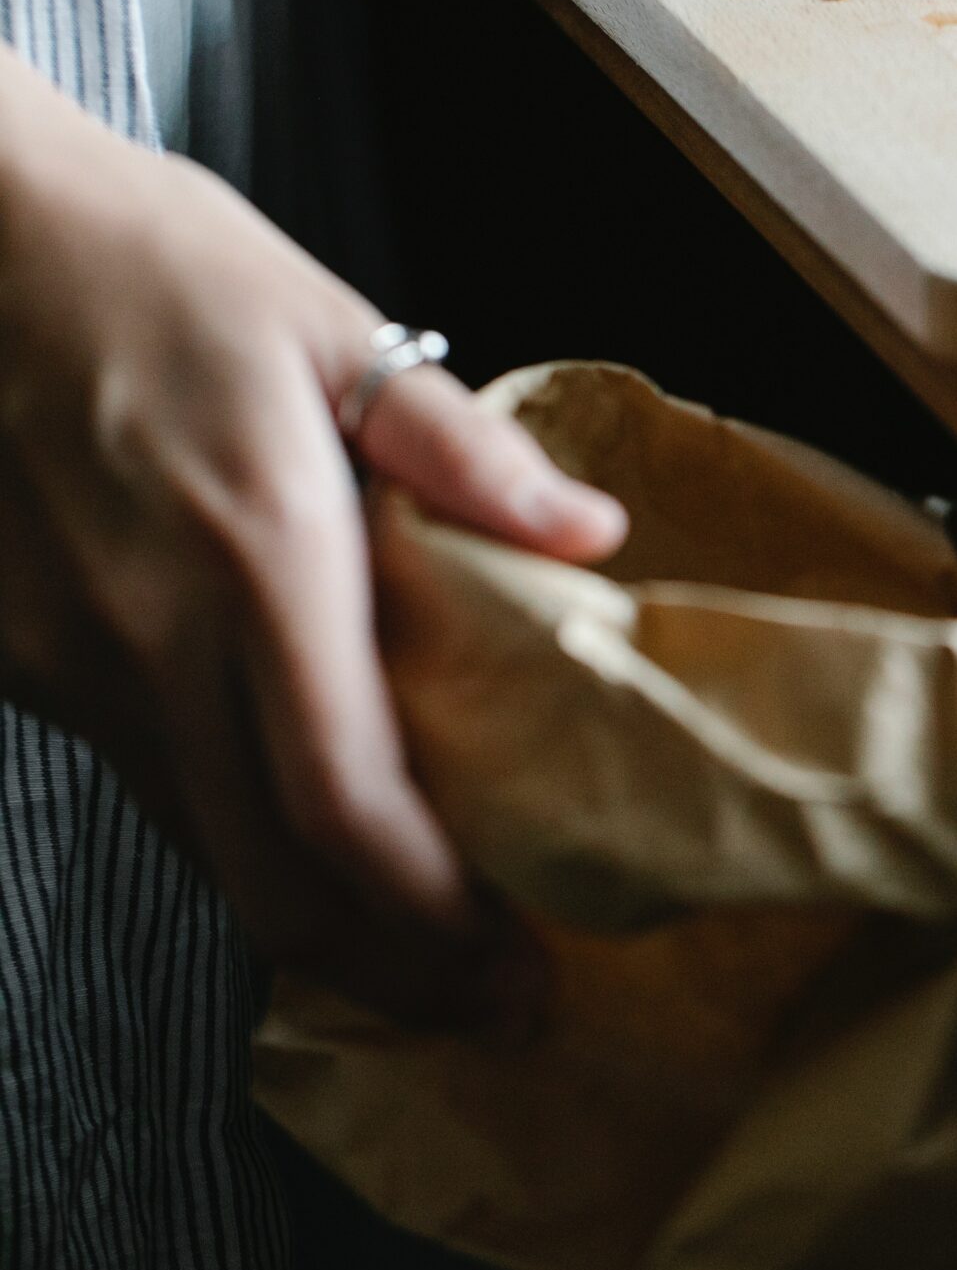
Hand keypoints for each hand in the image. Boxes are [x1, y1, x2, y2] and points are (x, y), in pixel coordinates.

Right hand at [0, 52, 625, 1021]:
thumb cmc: (159, 267)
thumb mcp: (330, 326)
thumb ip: (462, 450)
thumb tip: (587, 536)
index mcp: (257, 554)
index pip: (348, 803)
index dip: (432, 918)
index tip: (513, 966)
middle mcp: (152, 638)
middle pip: (269, 879)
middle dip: (385, 970)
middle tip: (481, 1003)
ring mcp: (69, 660)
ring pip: (196, 847)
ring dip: (306, 916)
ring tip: (409, 939)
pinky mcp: (20, 656)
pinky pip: (141, 780)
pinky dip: (227, 832)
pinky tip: (290, 821)